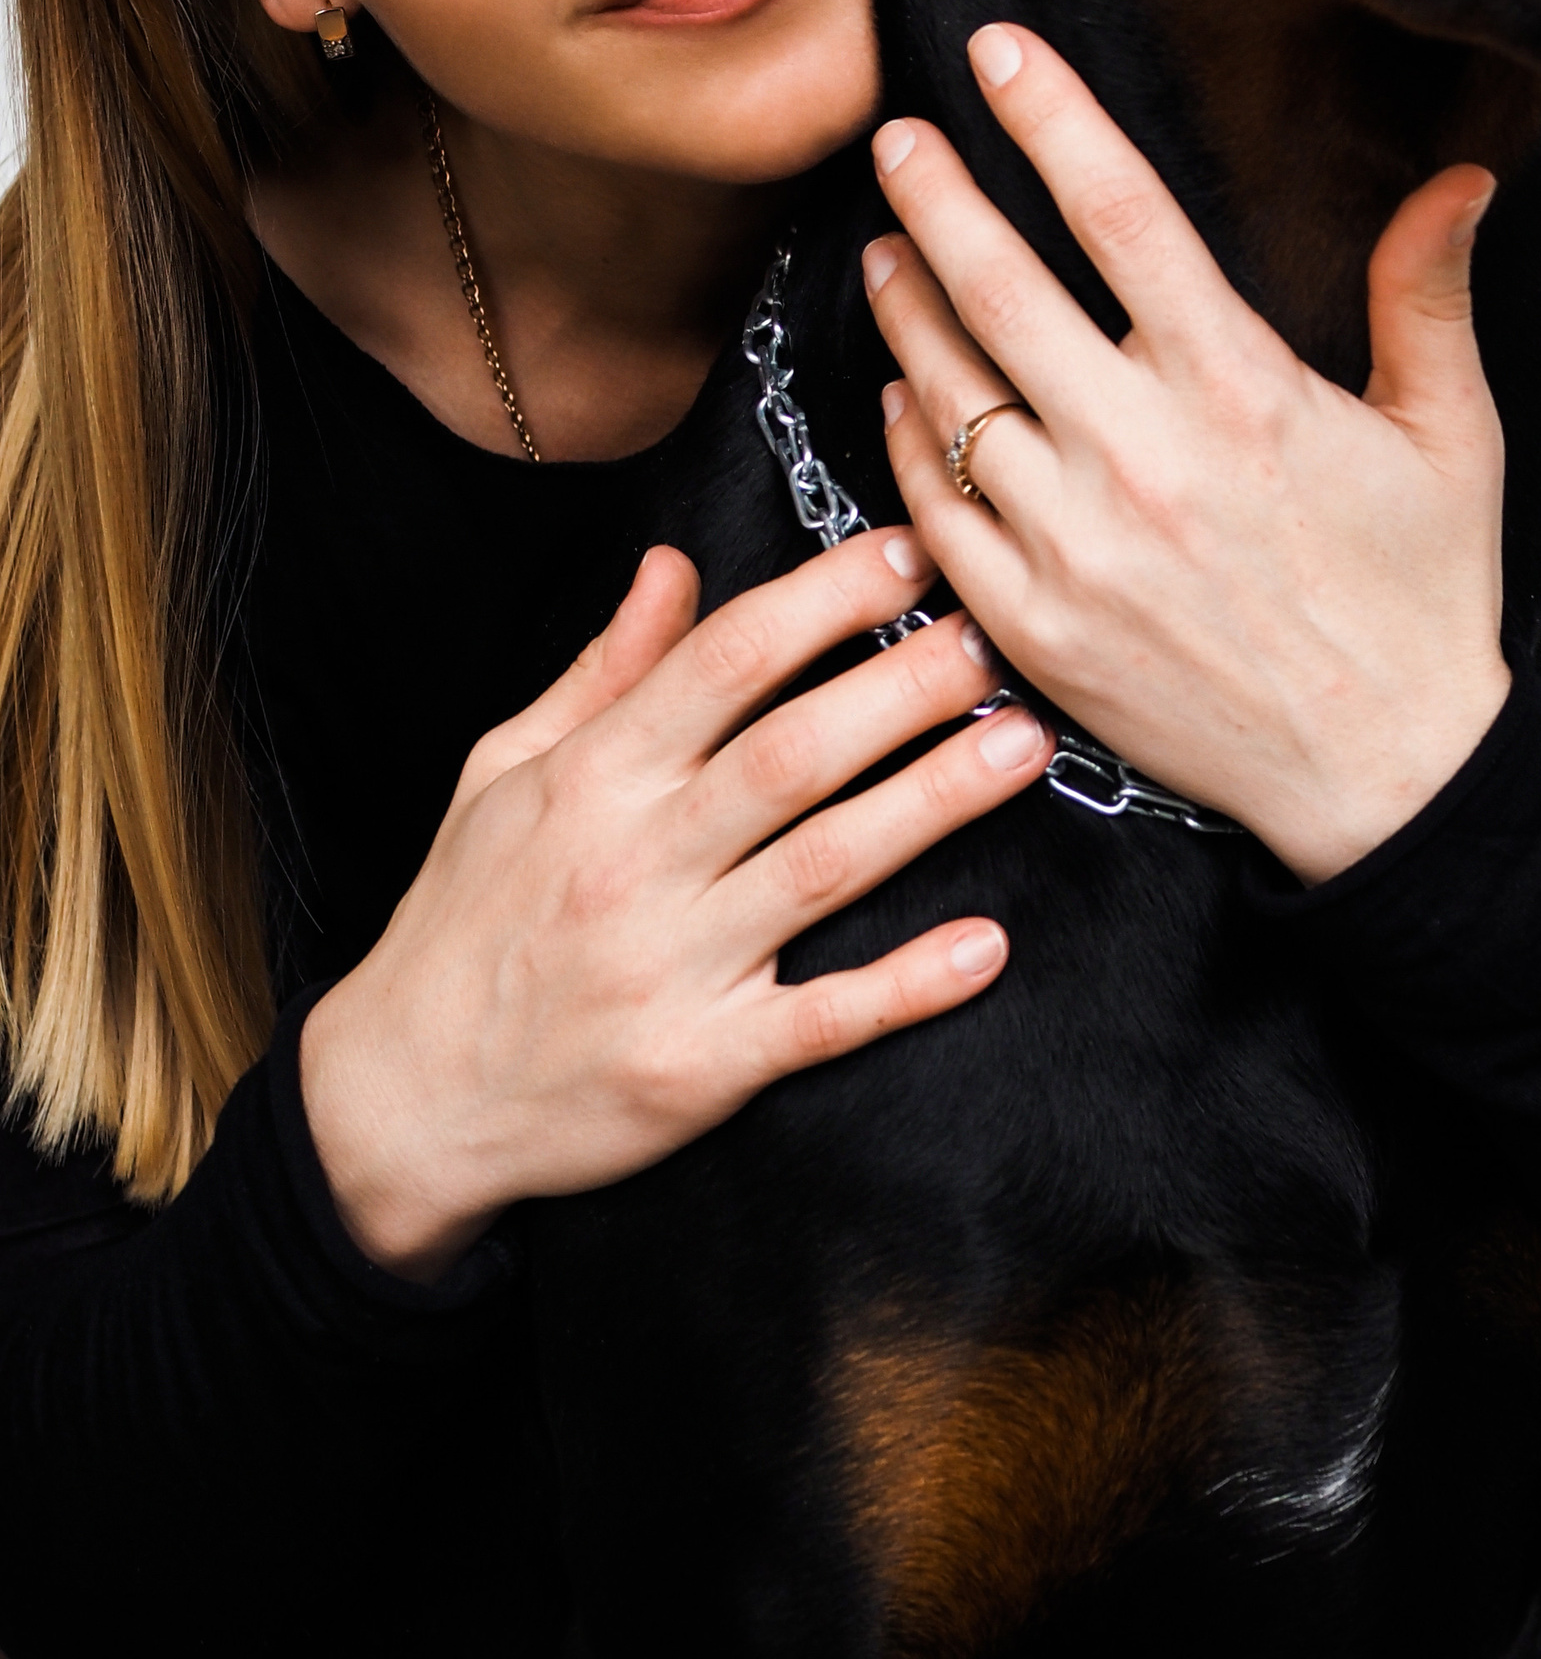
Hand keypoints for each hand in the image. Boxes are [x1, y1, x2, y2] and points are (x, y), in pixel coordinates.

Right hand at [298, 534, 1051, 1279]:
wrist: (400, 1102)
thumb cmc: (464, 921)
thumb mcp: (505, 772)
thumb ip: (604, 671)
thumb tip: (675, 566)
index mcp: (593, 778)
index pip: (725, 662)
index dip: (825, 602)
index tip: (911, 556)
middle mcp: (634, 862)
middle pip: (792, 754)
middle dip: (904, 687)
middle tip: (997, 636)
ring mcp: (670, 968)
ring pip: (825, 868)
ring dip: (933, 803)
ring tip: (1023, 746)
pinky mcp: (700, 1069)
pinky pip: (819, 1020)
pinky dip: (905, 985)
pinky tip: (986, 944)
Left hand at [864, 25, 1510, 885]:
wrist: (1387, 780)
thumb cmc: (1422, 599)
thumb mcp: (1453, 434)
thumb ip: (1428, 294)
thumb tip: (1464, 172)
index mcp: (1244, 393)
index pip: (1125, 218)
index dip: (1054, 119)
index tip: (996, 51)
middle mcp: (1145, 460)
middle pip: (1002, 291)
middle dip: (937, 197)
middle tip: (896, 135)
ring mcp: (1076, 550)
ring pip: (947, 398)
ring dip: (905, 309)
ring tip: (884, 250)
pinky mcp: (1034, 629)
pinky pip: (932, 513)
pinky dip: (903, 440)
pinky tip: (897, 392)